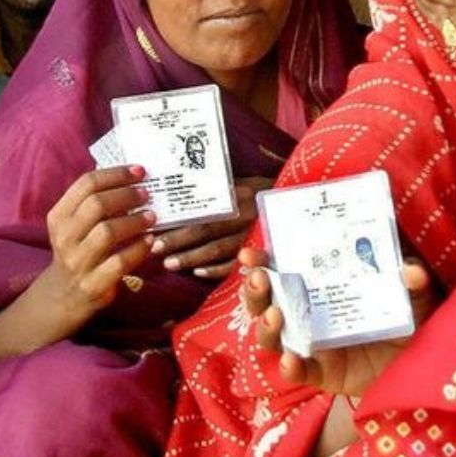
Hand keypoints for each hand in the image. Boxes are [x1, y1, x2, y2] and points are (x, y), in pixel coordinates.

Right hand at [39, 165, 158, 320]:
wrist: (64, 294)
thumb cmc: (78, 251)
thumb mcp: (74, 226)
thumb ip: (93, 203)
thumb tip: (131, 177)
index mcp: (59, 216)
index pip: (86, 184)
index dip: (115, 174)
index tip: (139, 171)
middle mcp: (65, 237)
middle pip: (97, 205)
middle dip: (127, 195)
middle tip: (147, 194)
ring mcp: (78, 261)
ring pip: (108, 232)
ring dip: (135, 221)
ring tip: (151, 216)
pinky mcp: (93, 283)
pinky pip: (120, 262)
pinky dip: (138, 249)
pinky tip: (150, 241)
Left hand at [147, 177, 269, 279]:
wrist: (300, 207)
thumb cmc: (268, 193)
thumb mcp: (247, 183)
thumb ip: (222, 189)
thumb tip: (184, 188)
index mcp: (238, 194)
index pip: (203, 209)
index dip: (178, 219)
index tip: (155, 226)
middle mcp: (245, 214)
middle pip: (206, 228)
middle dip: (178, 240)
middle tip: (155, 248)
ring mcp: (254, 235)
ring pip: (218, 249)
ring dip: (192, 257)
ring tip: (170, 264)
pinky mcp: (263, 253)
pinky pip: (236, 265)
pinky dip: (217, 270)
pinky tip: (198, 273)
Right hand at [241, 246, 437, 395]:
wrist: (422, 367)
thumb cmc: (411, 322)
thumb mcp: (415, 297)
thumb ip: (414, 283)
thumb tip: (410, 271)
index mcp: (321, 287)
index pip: (283, 269)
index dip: (262, 262)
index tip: (251, 254)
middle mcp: (308, 314)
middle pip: (267, 301)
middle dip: (255, 290)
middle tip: (258, 278)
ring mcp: (311, 345)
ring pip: (272, 336)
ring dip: (265, 325)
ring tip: (274, 316)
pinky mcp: (320, 373)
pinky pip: (297, 372)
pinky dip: (290, 367)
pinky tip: (292, 361)